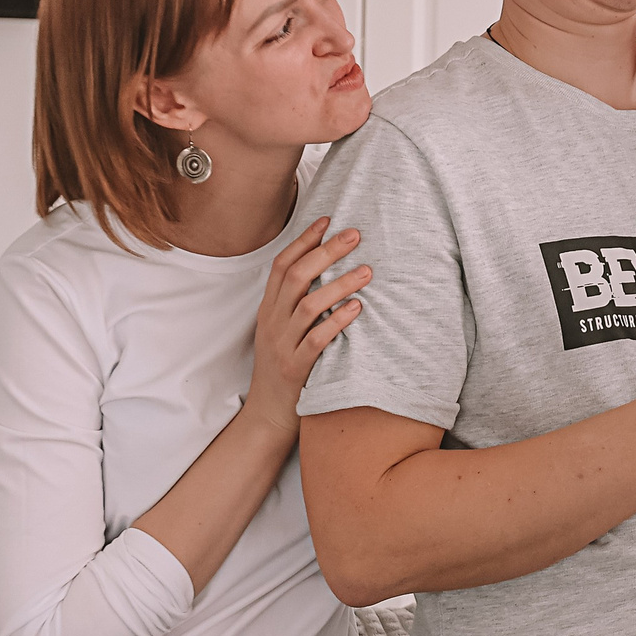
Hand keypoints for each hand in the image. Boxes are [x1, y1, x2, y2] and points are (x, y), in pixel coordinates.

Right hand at [243, 219, 367, 433]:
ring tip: (367, 271)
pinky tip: (357, 309)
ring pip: (307, 305)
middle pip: (296, 277)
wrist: (268, 416)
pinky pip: (316, 340)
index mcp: (268, 310)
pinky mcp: (295, 369)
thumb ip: (297, 304)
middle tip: (355, 235)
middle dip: (326, 252)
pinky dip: (336, 322)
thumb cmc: (284, 368)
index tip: (327, 220)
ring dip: (339, 285)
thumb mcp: (282, 331)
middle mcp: (272, 323)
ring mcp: (281, 346)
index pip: (281, 265)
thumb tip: (329, 272)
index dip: (303, 240)